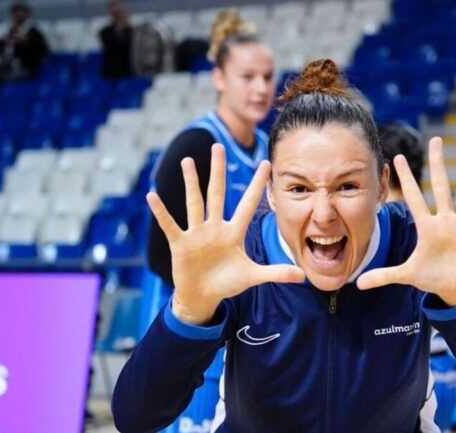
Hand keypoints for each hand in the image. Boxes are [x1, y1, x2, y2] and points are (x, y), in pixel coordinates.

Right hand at [147, 144, 303, 323]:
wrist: (203, 296)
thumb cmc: (227, 283)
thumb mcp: (253, 276)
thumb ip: (276, 272)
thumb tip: (303, 276)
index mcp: (234, 232)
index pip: (248, 204)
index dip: (257, 185)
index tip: (265, 163)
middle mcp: (215, 227)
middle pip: (217, 194)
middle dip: (218, 171)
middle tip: (218, 146)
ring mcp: (197, 234)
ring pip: (194, 203)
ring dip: (191, 183)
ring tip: (188, 161)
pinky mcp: (180, 244)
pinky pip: (170, 225)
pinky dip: (162, 212)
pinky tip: (152, 196)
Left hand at [356, 137, 455, 304]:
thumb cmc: (433, 278)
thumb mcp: (408, 275)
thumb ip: (385, 275)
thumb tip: (358, 285)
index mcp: (427, 227)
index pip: (414, 197)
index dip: (406, 179)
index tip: (396, 157)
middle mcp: (445, 220)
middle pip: (440, 186)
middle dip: (437, 164)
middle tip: (435, 139)